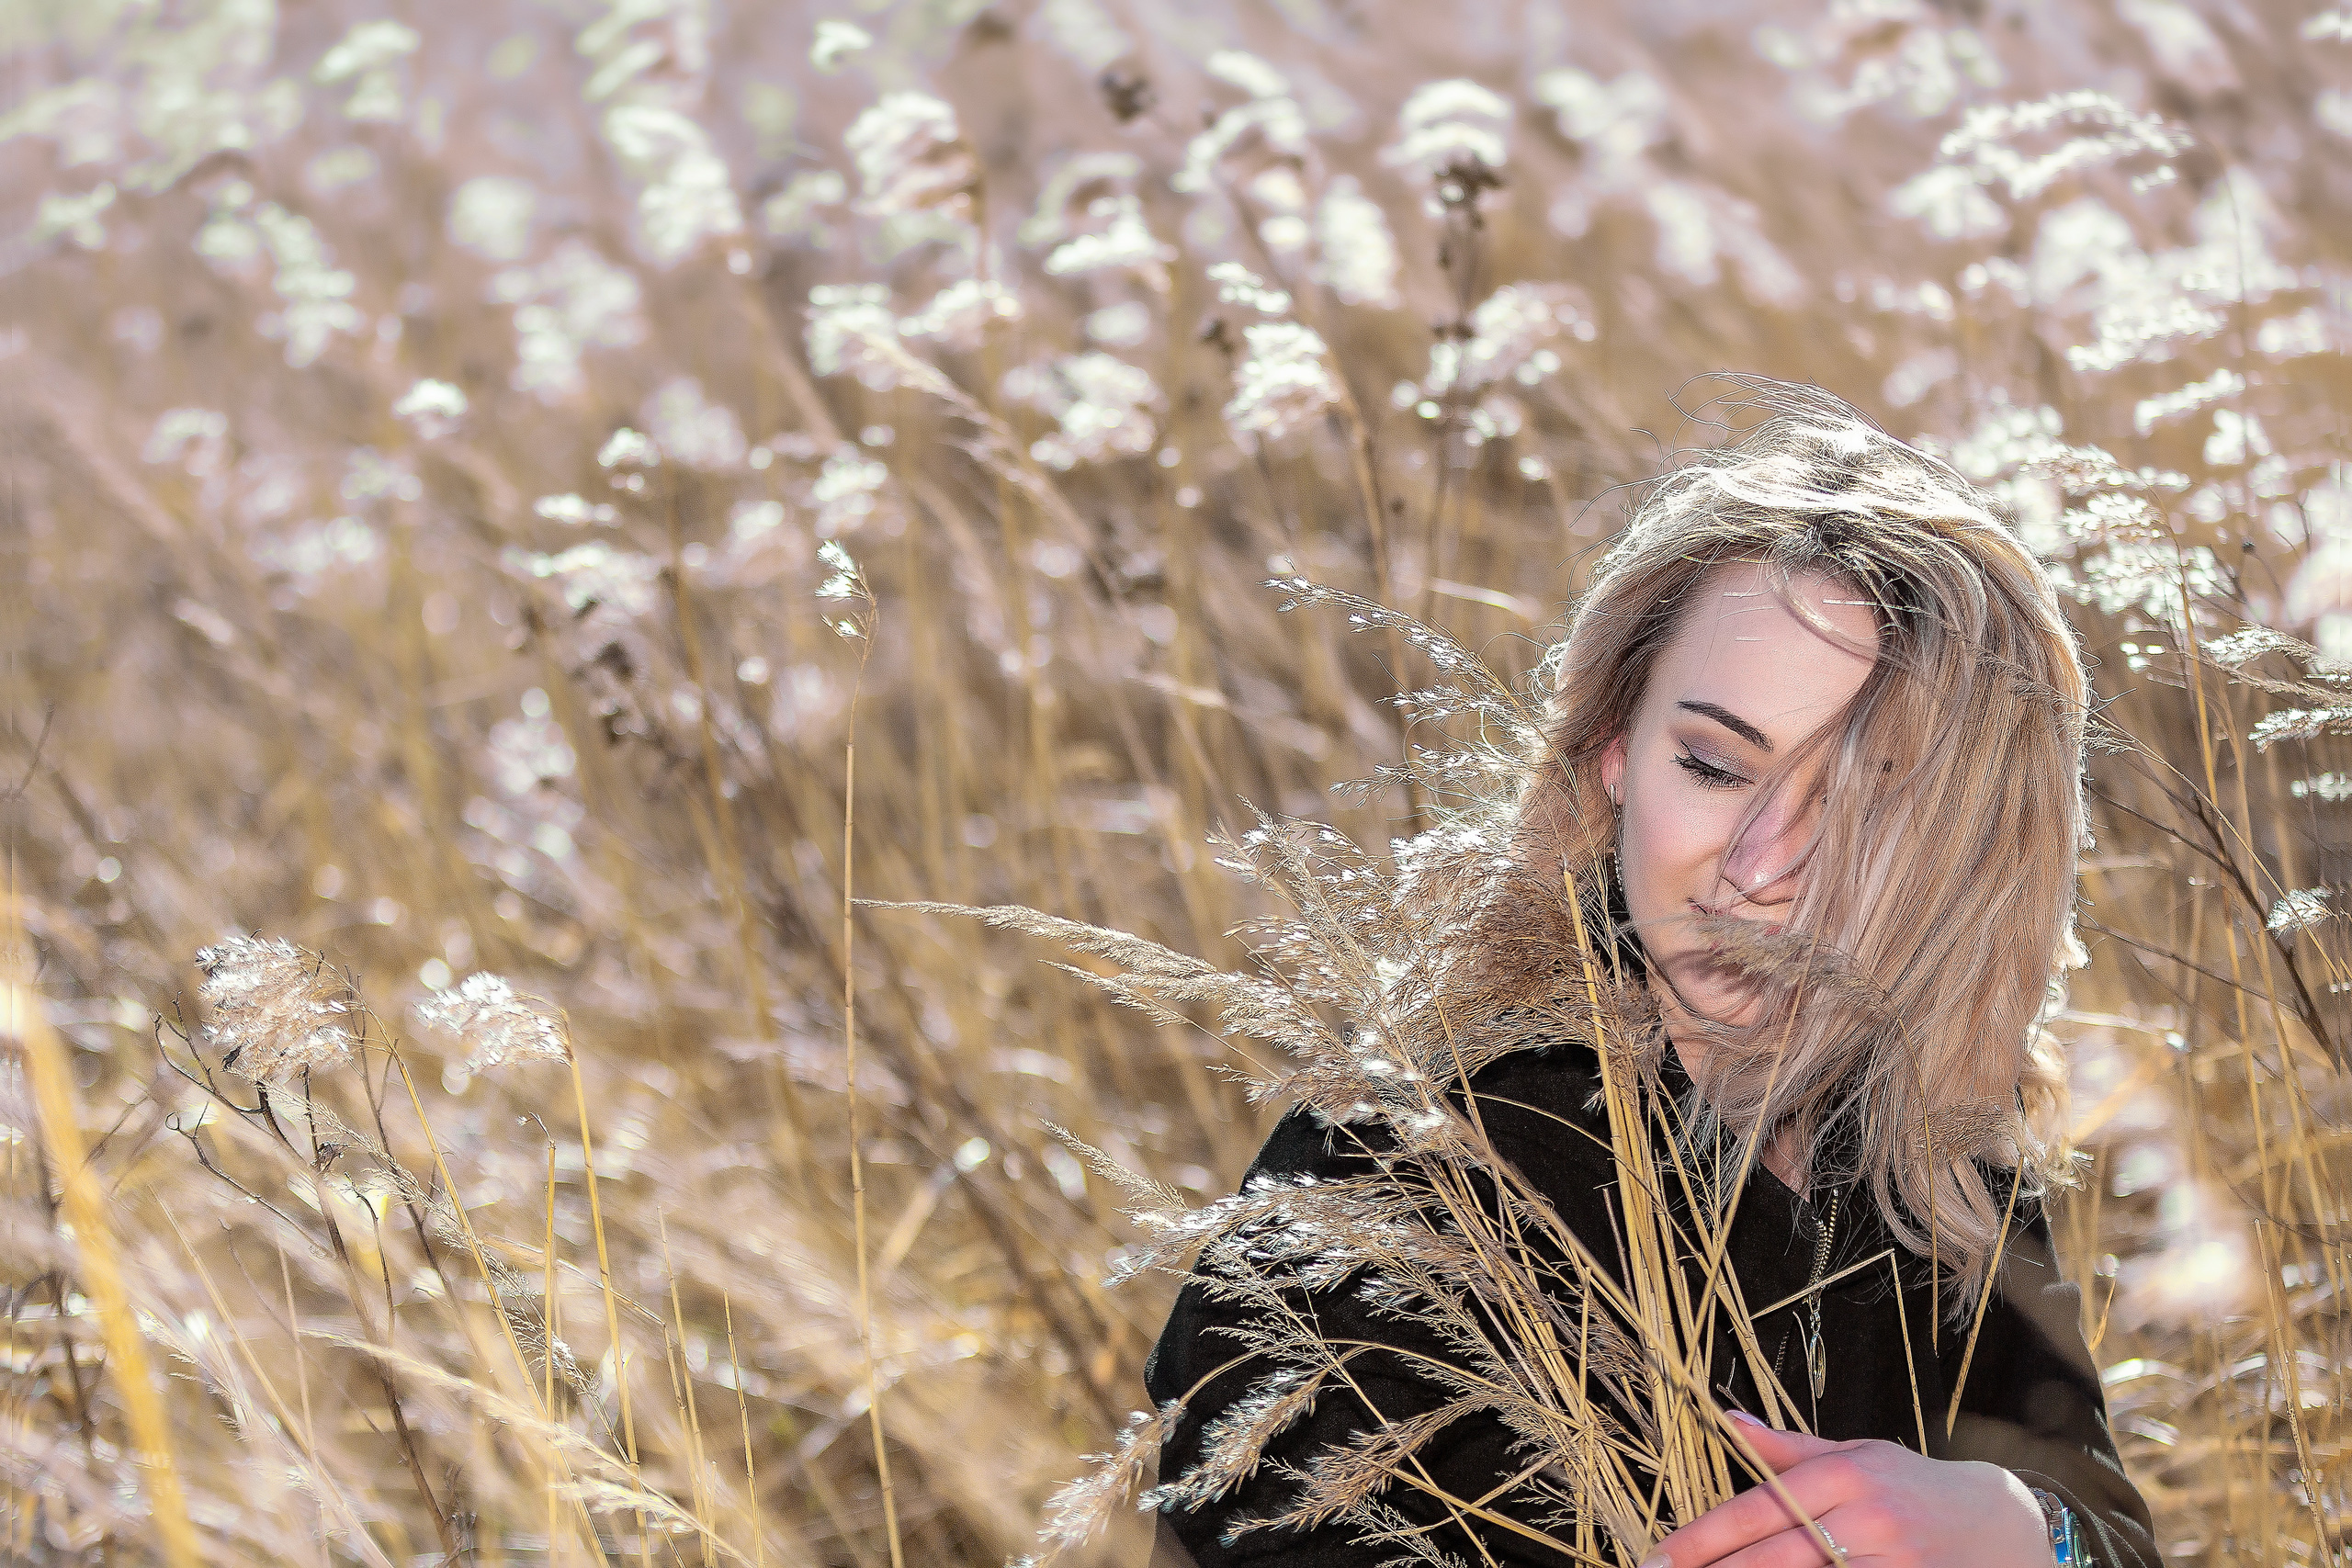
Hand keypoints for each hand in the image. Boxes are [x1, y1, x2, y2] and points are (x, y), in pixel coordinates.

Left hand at [1639, 1412, 2052, 1567]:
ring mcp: (1892, 1564)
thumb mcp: (1855, 1454)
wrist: (2003, 1525)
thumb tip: (1727, 1420)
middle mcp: (1867, 1518)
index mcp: (1844, 1475)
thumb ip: (1787, 1451)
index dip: (1703, 1538)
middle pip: (1774, 1557)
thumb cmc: (1913, 1487)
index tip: (1661, 1557)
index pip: (1757, 1510)